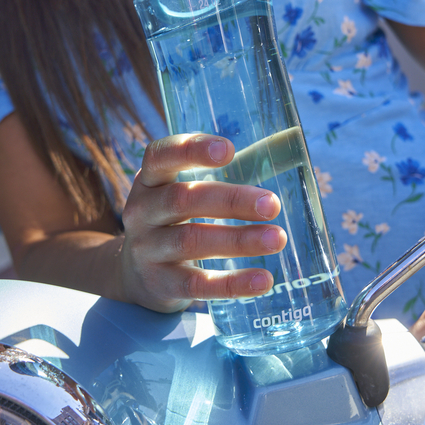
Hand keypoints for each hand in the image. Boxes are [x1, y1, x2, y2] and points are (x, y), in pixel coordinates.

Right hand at [118, 133, 286, 312]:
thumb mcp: (186, 191)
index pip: (160, 156)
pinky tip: (263, 280)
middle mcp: (142, 212)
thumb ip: (229, 169)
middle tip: (272, 204)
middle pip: (183, 200)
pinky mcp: (162, 284)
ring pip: (192, 241)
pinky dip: (232, 283)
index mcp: (149, 181)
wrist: (135, 275)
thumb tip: (290, 139)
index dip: (190, 150)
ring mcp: (148, 250)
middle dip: (231, 200)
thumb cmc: (174, 220)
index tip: (228, 150)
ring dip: (238, 240)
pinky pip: (198, 285)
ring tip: (277, 238)